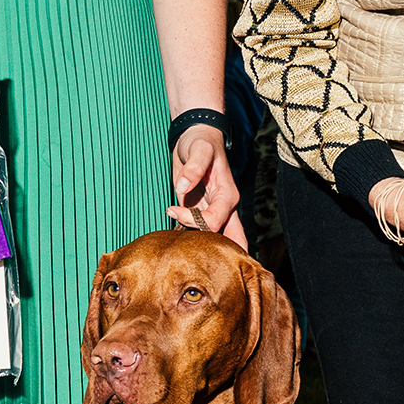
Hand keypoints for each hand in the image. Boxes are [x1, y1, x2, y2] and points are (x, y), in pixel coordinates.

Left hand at [164, 122, 247, 246]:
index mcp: (227, 196)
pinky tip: (177, 246)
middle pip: (231, 241)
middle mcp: (224, 208)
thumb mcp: (199, 149)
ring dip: (202, 250)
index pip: (214, 222)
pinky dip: (191, 242)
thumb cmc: (201, 142)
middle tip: (200, 266)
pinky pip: (199, 233)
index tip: (171, 209)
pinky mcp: (199, 213)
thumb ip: (193, 167)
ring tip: (179, 252)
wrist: (196, 137)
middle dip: (220, 256)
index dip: (192, 220)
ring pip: (216, 241)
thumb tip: (183, 185)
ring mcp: (212, 212)